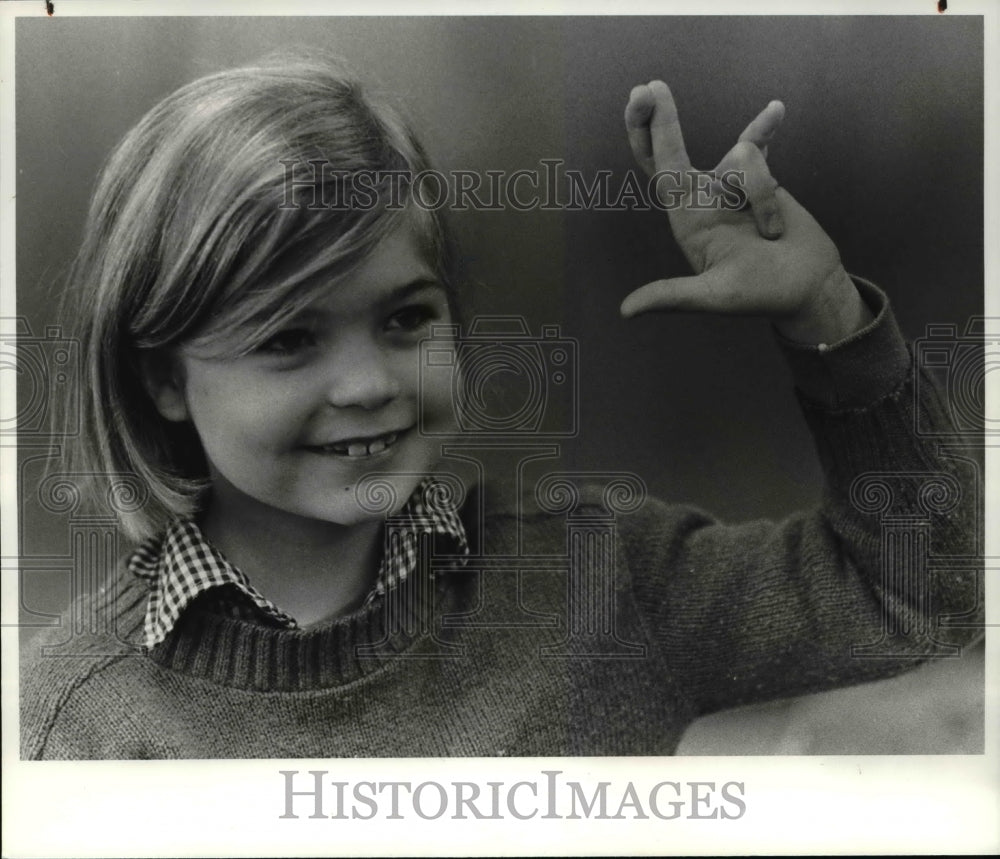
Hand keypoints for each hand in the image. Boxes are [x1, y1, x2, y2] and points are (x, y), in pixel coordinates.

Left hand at [621, 81, 871, 344]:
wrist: (807, 290)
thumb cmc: (762, 296)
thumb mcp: (714, 298)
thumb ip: (672, 296)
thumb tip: (626, 311)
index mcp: (687, 219)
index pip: (660, 169)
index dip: (648, 135)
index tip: (642, 98)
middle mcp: (703, 198)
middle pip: (672, 147)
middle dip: (660, 119)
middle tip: (648, 87)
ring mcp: (731, 187)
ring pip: (744, 156)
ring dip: (764, 194)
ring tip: (772, 234)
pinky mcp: (761, 180)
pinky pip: (760, 146)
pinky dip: (765, 128)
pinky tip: (776, 110)